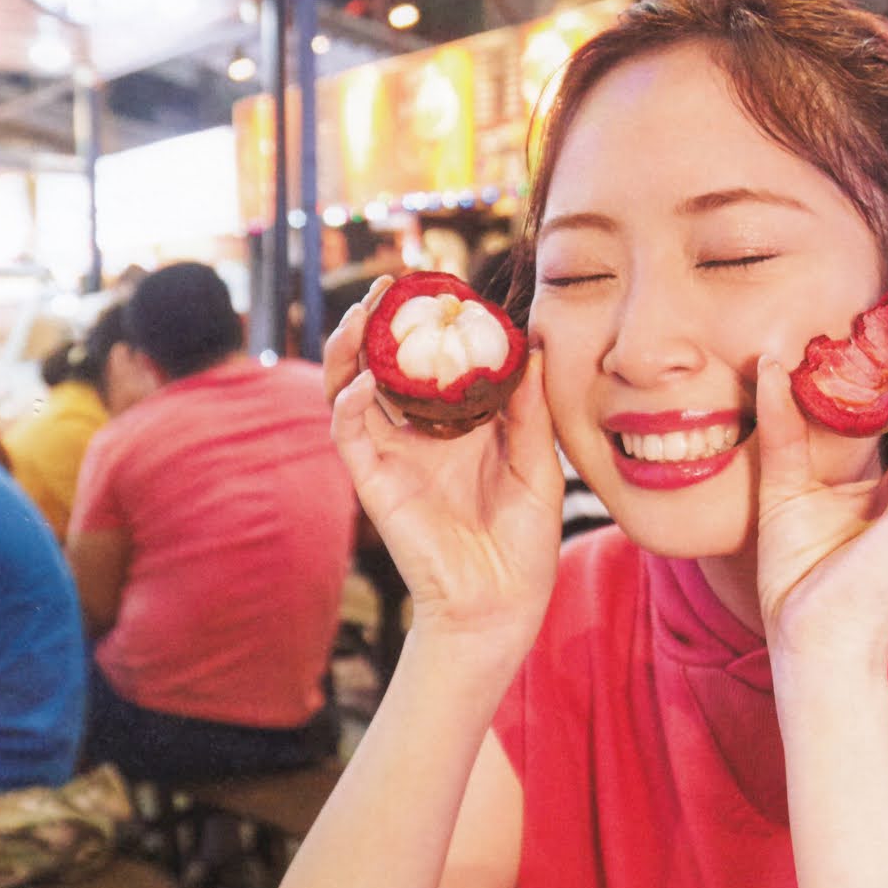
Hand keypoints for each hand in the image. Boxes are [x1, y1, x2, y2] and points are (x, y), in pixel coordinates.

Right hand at [325, 280, 565, 645]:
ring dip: (350, 347)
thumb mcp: (539, 465)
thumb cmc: (523, 544)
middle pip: (382, 363)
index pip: (431, 360)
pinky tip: (365, 379)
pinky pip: (348, 432)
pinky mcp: (373, 482)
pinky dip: (349, 401)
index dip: (430, 321)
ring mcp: (391, 455)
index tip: (444, 284)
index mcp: (457, 426)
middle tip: (392, 283)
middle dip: (379, 320)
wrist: (500, 604)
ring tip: (364, 312)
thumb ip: (530, 410)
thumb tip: (534, 346)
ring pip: (350, 387)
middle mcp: (417, 434)